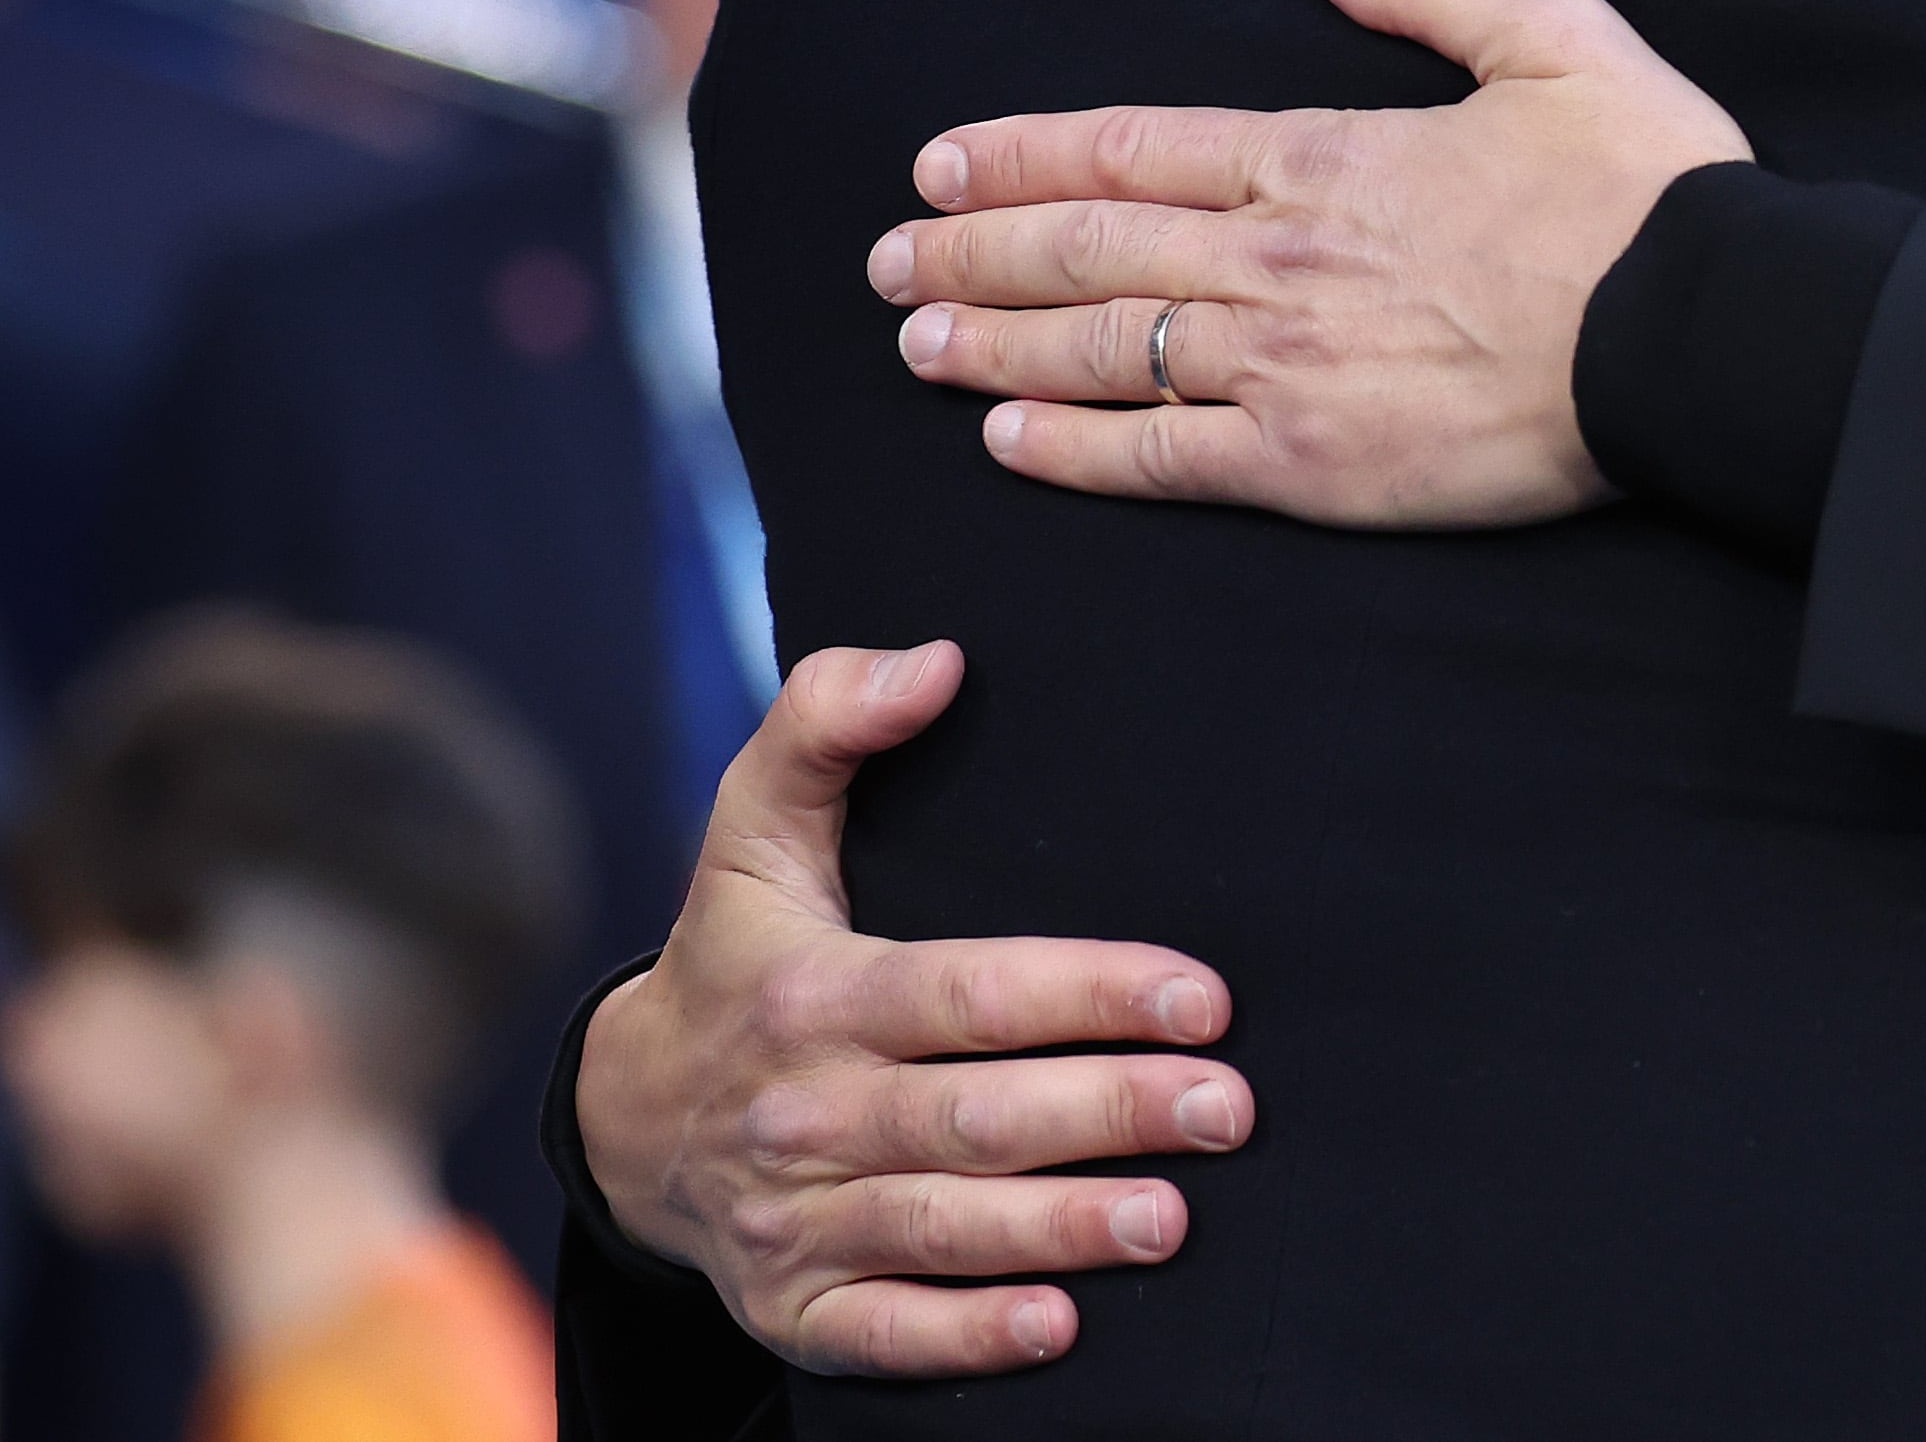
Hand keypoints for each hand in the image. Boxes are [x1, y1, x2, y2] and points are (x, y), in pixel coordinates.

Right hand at [574, 643, 1253, 1374]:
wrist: (626, 1113)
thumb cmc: (736, 951)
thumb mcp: (753, 825)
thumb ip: (827, 720)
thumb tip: (935, 659)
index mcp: (816, 992)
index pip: (970, 993)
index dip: (1091, 993)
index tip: (1205, 999)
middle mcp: (804, 1109)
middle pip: (974, 1116)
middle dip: (1109, 1111)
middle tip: (1229, 1110)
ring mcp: (792, 1217)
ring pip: (940, 1226)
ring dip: (1060, 1227)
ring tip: (1173, 1218)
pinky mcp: (792, 1306)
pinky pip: (882, 1333)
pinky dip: (966, 1336)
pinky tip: (1059, 1325)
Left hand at [872, 0, 1753, 526]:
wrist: (1698, 333)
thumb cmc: (1644, 190)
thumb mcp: (1558, 39)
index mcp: (1325, 153)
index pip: (1134, 148)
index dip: (1028, 154)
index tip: (943, 159)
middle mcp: (1276, 254)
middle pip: (1088, 248)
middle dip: (973, 246)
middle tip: (888, 254)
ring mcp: (1284, 364)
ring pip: (1099, 346)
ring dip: (990, 338)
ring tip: (911, 339)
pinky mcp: (1312, 465)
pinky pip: (1157, 457)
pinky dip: (1070, 446)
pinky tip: (1007, 439)